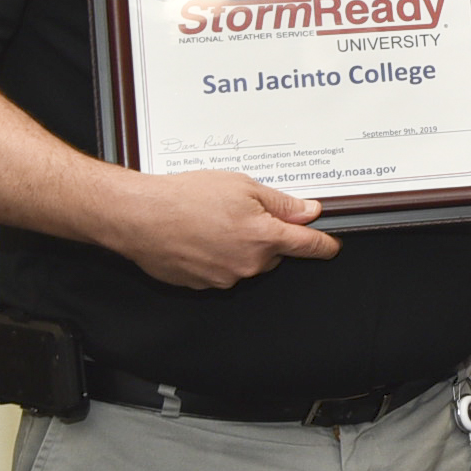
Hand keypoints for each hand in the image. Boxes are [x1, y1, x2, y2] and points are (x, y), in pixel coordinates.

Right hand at [109, 171, 338, 288]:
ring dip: (238, 246)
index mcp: (265, 237)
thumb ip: (281, 203)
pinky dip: (215, 256)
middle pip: (274, 253)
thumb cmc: (186, 197)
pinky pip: (220, 271)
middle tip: (239, 214)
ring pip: (246, 263)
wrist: (139, 216)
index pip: (309, 246)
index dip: (324, 245)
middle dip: (266, 236)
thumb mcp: (242, 186)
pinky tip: (197, 237)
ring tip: (211, 223)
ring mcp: (225, 278)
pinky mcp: (202, 284)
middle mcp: (249, 264)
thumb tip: (308, 212)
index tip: (331, 247)